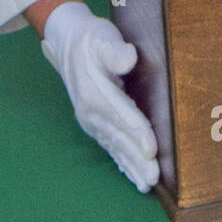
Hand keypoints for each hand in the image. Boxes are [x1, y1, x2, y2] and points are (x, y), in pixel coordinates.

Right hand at [40, 2, 159, 192]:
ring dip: (132, 166)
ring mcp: (92, 122)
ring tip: (147, 184)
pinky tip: (135, 178)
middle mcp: (91, 112)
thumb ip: (113, 50)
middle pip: (119, 138)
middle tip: (153, 177)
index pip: (121, 114)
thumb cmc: (91, 39)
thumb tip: (128, 58)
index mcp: (94, 92)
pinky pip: (112, 148)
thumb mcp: (101, 37)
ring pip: (117, 147)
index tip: (151, 149)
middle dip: (137, 159)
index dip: (137, 132)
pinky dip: (124, 164)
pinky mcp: (96, 126)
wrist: (68, 44)